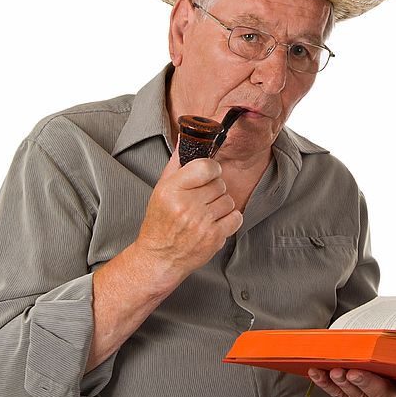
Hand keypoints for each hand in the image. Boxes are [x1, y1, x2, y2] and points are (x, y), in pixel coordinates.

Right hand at [134, 145, 242, 281]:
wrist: (160, 257)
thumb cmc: (160, 222)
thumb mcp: (161, 190)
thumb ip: (176, 164)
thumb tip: (184, 139)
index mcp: (172, 190)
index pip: (206, 166)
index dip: (211, 169)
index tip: (208, 174)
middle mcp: (187, 205)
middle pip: (219, 184)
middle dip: (214, 189)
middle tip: (202, 199)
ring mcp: (202, 223)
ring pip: (229, 200)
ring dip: (221, 205)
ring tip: (206, 212)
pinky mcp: (214, 238)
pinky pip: (236, 218)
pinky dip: (229, 219)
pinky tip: (215, 222)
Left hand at [307, 368, 395, 396]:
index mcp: (388, 393)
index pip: (378, 389)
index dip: (366, 382)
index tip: (356, 373)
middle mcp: (369, 396)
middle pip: (358, 390)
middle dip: (349, 381)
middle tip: (342, 371)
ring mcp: (354, 395)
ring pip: (343, 390)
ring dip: (334, 381)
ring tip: (329, 371)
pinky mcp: (342, 394)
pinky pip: (331, 390)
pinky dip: (321, 381)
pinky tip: (313, 372)